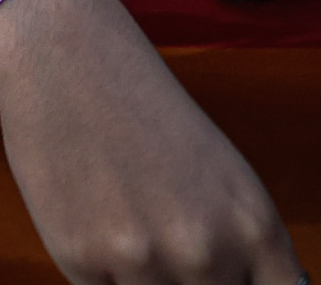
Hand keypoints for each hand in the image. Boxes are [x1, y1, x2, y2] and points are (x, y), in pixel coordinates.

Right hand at [0, 0, 304, 282]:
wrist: (65, 57)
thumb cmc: (148, 114)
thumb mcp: (225, 178)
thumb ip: (244, 248)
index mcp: (255, 228)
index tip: (230, 280)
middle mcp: (205, 252)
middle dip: (191, 283)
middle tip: (165, 239)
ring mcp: (141, 260)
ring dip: (143, 281)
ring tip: (126, 229)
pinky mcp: (79, 259)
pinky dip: (101, 275)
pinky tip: (93, 224)